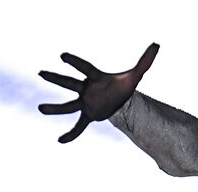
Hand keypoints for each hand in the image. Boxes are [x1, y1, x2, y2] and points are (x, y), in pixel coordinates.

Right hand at [38, 42, 159, 142]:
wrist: (122, 102)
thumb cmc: (124, 86)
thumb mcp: (136, 75)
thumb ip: (145, 61)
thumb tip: (157, 45)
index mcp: (96, 77)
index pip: (85, 68)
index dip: (75, 62)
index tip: (62, 56)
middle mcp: (87, 89)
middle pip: (70, 83)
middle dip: (56, 78)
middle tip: (41, 73)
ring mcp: (86, 102)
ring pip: (68, 106)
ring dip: (55, 108)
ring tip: (40, 108)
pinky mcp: (89, 115)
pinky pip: (78, 126)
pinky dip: (71, 134)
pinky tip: (61, 141)